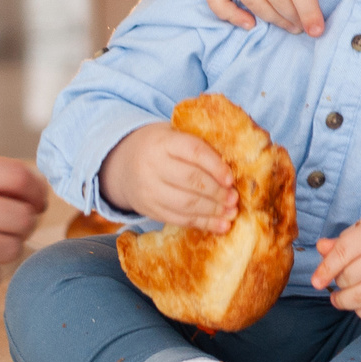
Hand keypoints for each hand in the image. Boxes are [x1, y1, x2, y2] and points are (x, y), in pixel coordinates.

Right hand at [100, 124, 236, 232]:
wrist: (122, 163)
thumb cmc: (160, 147)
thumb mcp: (173, 135)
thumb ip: (199, 146)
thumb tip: (238, 164)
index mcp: (162, 142)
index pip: (193, 151)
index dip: (215, 166)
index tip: (231, 178)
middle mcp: (152, 165)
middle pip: (191, 181)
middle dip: (217, 192)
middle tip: (234, 198)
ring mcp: (148, 190)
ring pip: (185, 204)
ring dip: (213, 211)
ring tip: (231, 212)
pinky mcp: (149, 209)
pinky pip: (179, 220)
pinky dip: (203, 224)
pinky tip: (221, 225)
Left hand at [311, 207, 360, 320]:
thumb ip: (344, 238)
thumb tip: (320, 248)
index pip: (343, 254)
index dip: (324, 270)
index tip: (316, 281)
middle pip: (349, 277)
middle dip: (337, 281)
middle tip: (338, 277)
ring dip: (343, 301)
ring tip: (339, 297)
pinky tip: (358, 303)